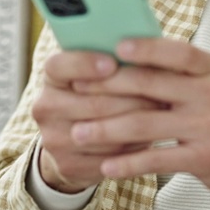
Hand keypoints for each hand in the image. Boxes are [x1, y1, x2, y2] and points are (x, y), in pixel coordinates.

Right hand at [31, 50, 163, 192]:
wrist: (74, 142)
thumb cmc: (98, 94)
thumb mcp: (96, 74)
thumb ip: (112, 59)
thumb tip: (144, 44)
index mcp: (51, 77)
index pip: (59, 66)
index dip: (85, 63)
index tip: (112, 62)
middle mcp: (46, 107)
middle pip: (91, 102)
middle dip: (132, 97)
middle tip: (163, 92)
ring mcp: (53, 139)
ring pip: (103, 131)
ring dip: (137, 122)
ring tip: (163, 113)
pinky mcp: (68, 165)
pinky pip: (108, 157)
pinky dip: (133, 147)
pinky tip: (152, 137)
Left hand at [69, 39, 209, 207]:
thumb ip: (184, 72)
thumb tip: (133, 52)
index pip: (176, 51)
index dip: (144, 48)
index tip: (113, 47)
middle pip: (151, 85)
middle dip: (107, 87)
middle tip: (76, 90)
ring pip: (146, 124)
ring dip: (107, 129)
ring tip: (79, 133)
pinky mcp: (205, 158)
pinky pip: (157, 159)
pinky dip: (128, 163)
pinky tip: (107, 167)